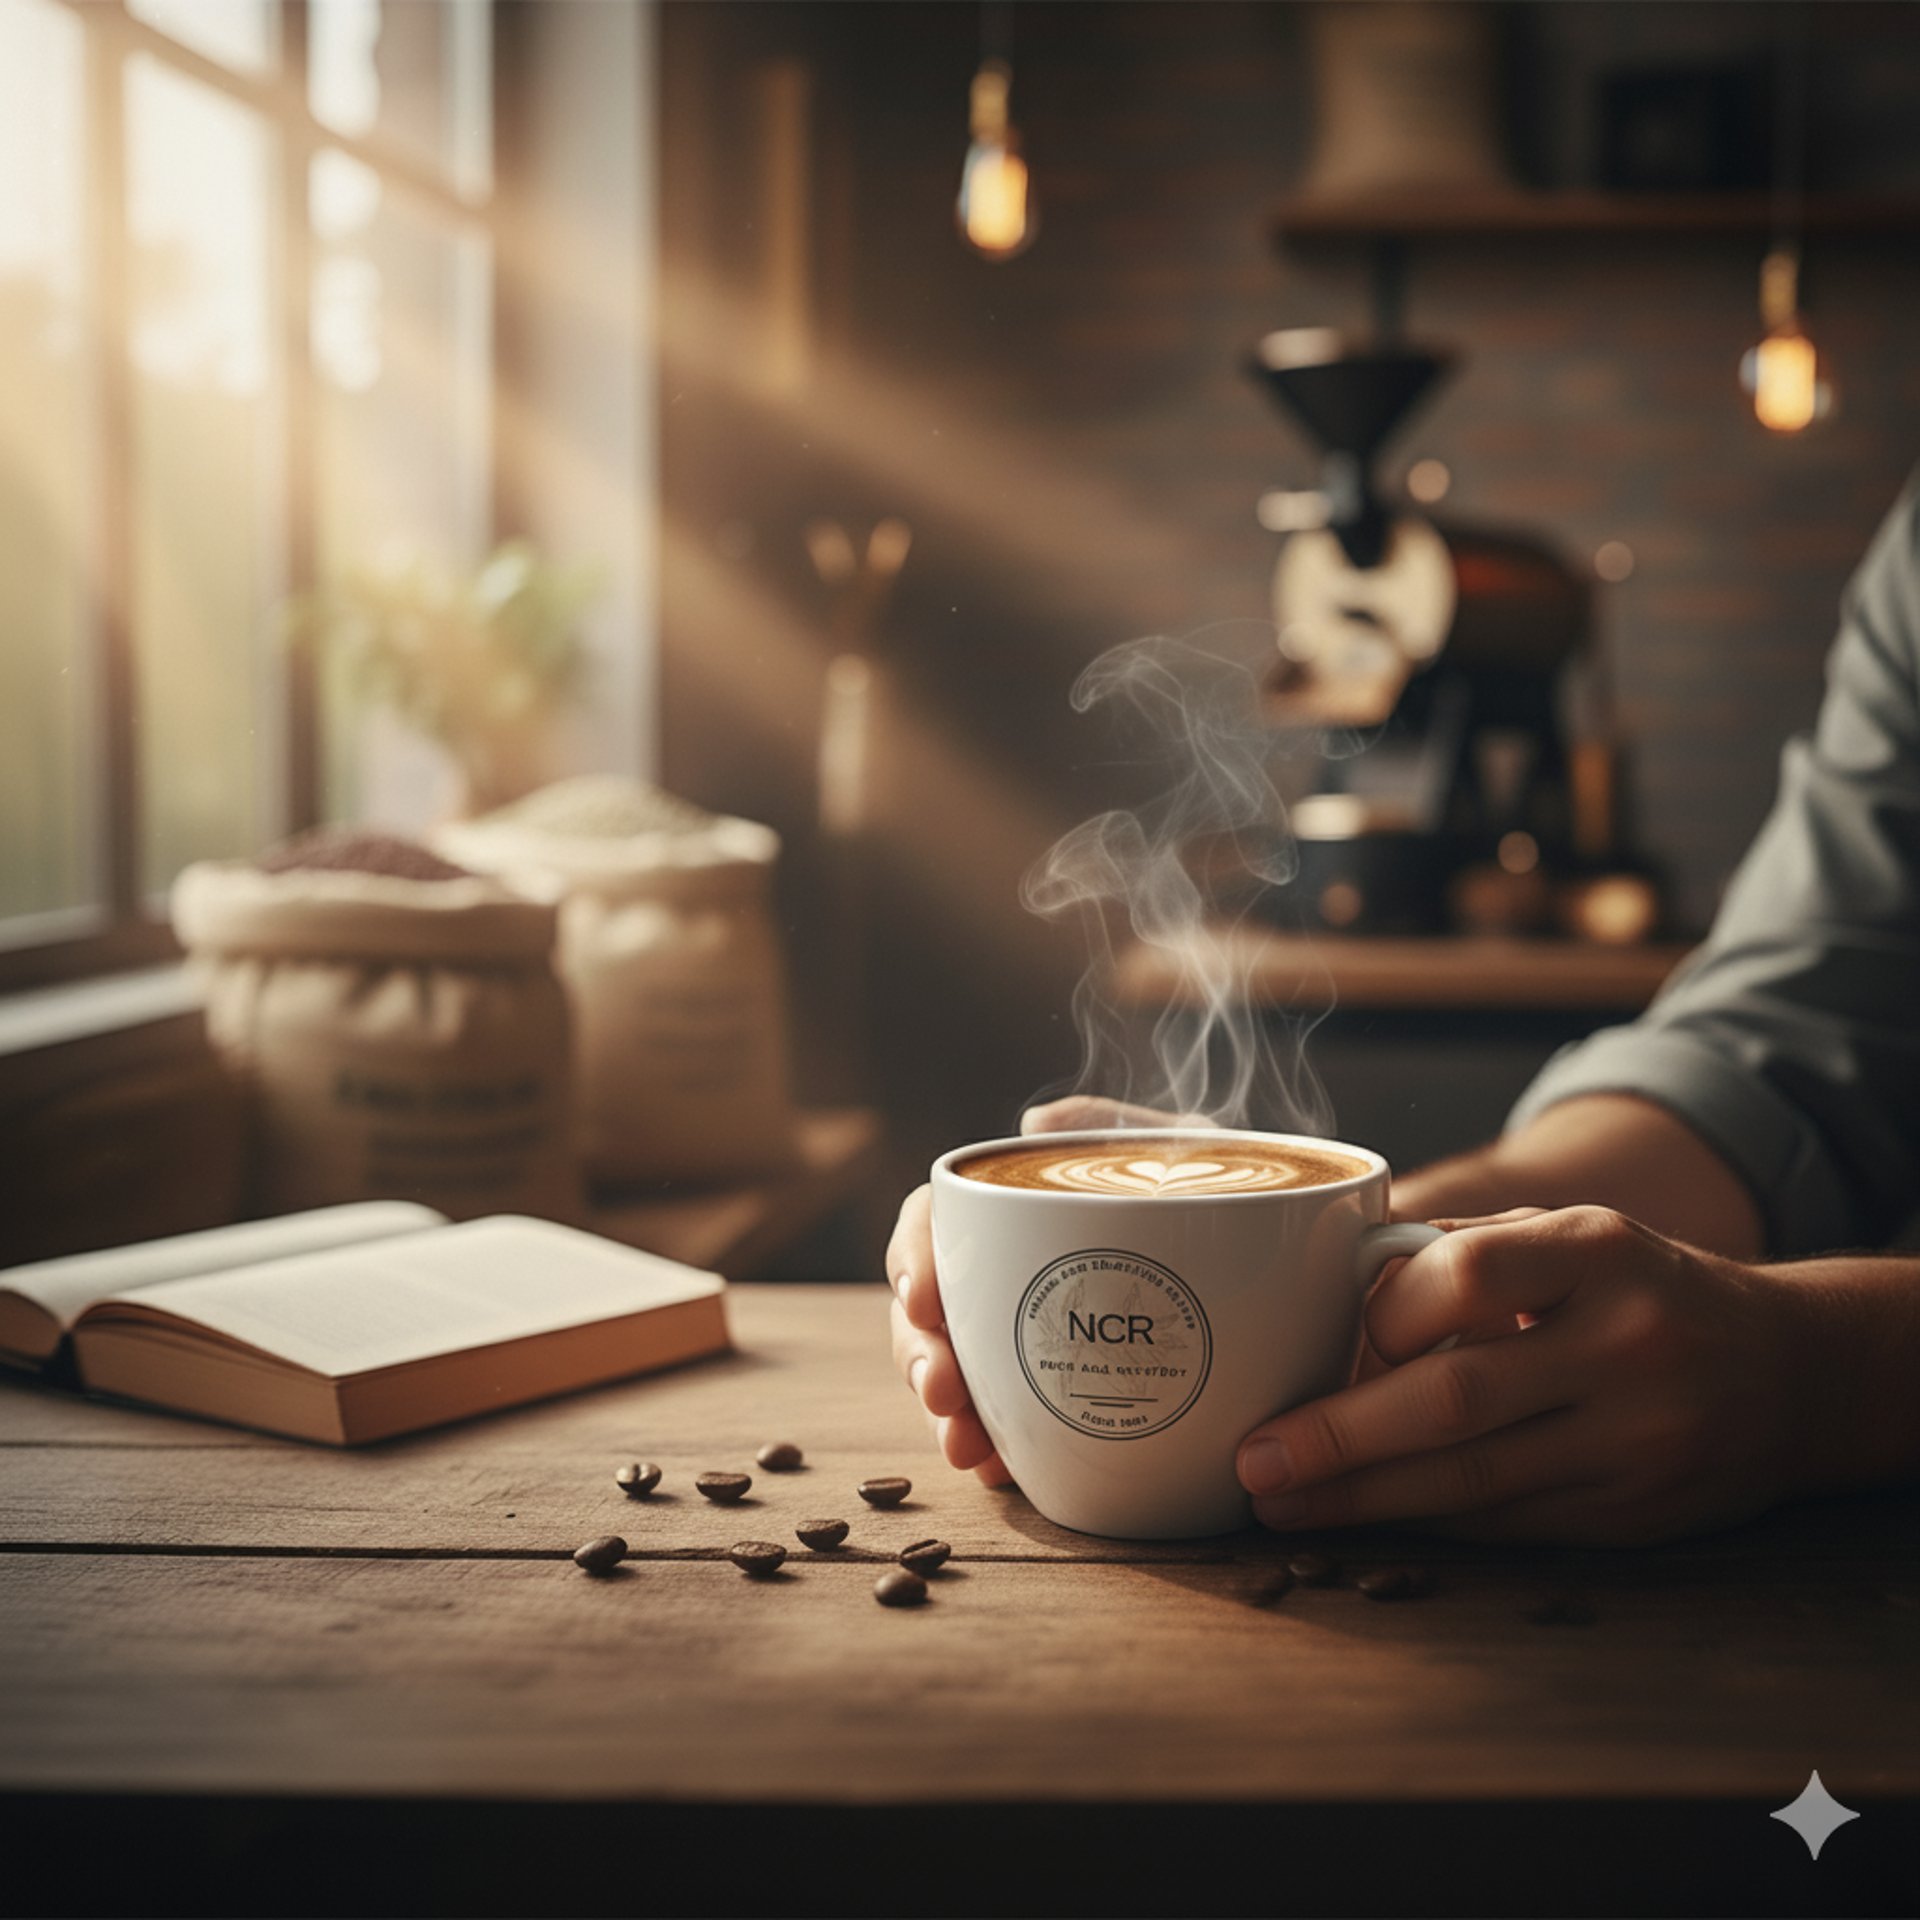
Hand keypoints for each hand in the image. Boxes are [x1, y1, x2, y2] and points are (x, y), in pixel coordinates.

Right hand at [887, 1097, 1207, 1483]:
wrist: (1292, 1261)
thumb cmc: (1217, 1192)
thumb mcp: (1177, 1144)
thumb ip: (1109, 1130)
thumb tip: (1034, 1123)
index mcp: (1011, 1214)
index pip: (932, 1224)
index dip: (912, 1258)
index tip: (923, 1301)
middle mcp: (1003, 1278)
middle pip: (927, 1313)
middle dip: (920, 1355)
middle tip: (945, 1395)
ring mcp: (1027, 1343)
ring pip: (956, 1377)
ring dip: (950, 1416)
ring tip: (968, 1450)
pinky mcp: (1061, 1400)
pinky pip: (1011, 1430)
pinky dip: (999, 1452)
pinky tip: (1005, 1471)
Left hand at [1235, 1205, 1810, 1545]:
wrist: (1789, 1371)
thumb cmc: (1639, 1287)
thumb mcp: (1573, 1236)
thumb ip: (1465, 1253)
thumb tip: (1328, 1287)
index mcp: (1600, 1250)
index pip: (1467, 1278)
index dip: (1384, 1315)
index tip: (1327, 1340)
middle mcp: (1625, 1343)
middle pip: (1456, 1399)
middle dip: (1339, 1438)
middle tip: (1256, 1460)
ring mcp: (1638, 1437)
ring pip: (1475, 1482)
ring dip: (1364, 1499)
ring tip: (1281, 1504)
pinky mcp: (1635, 1512)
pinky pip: (1508, 1523)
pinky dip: (1427, 1523)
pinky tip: (1365, 1518)